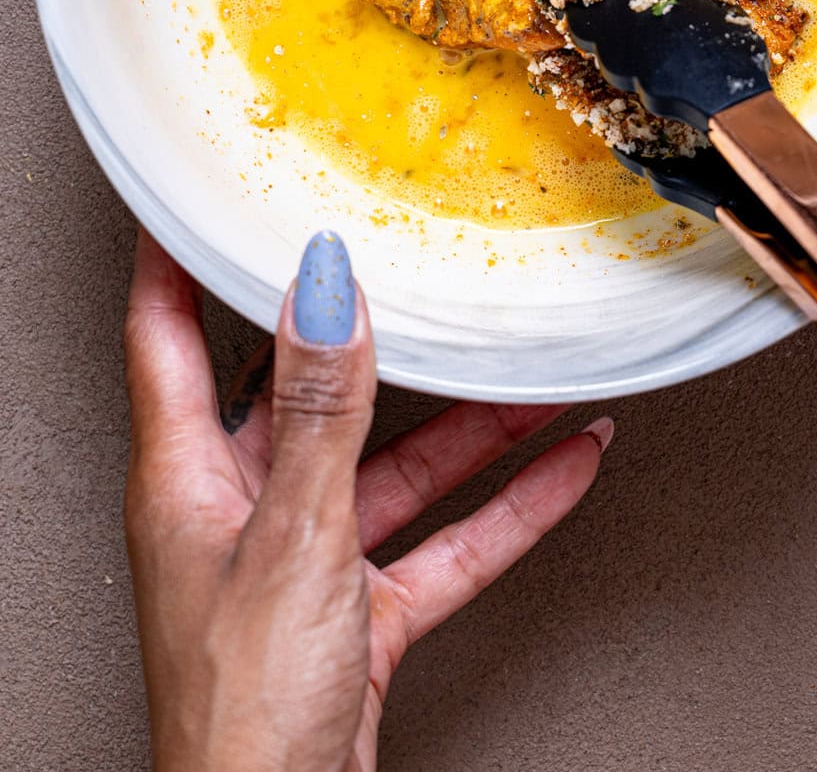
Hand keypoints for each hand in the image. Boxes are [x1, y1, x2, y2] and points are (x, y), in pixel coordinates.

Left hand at [124, 227, 610, 771]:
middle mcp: (239, 509)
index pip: (163, 334)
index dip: (176, 256)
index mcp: (186, 478)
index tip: (199, 190)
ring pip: (395, 463)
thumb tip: (324, 290)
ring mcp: (303, 562)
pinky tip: (561, 466)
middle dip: (373, 335)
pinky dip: (504, 505)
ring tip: (539, 373)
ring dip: (472, 424)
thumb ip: (321, 414)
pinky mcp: (359, 615)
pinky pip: (442, 539)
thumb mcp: (292, 542)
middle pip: (307, 392)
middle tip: (407, 261)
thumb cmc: (239, 723)